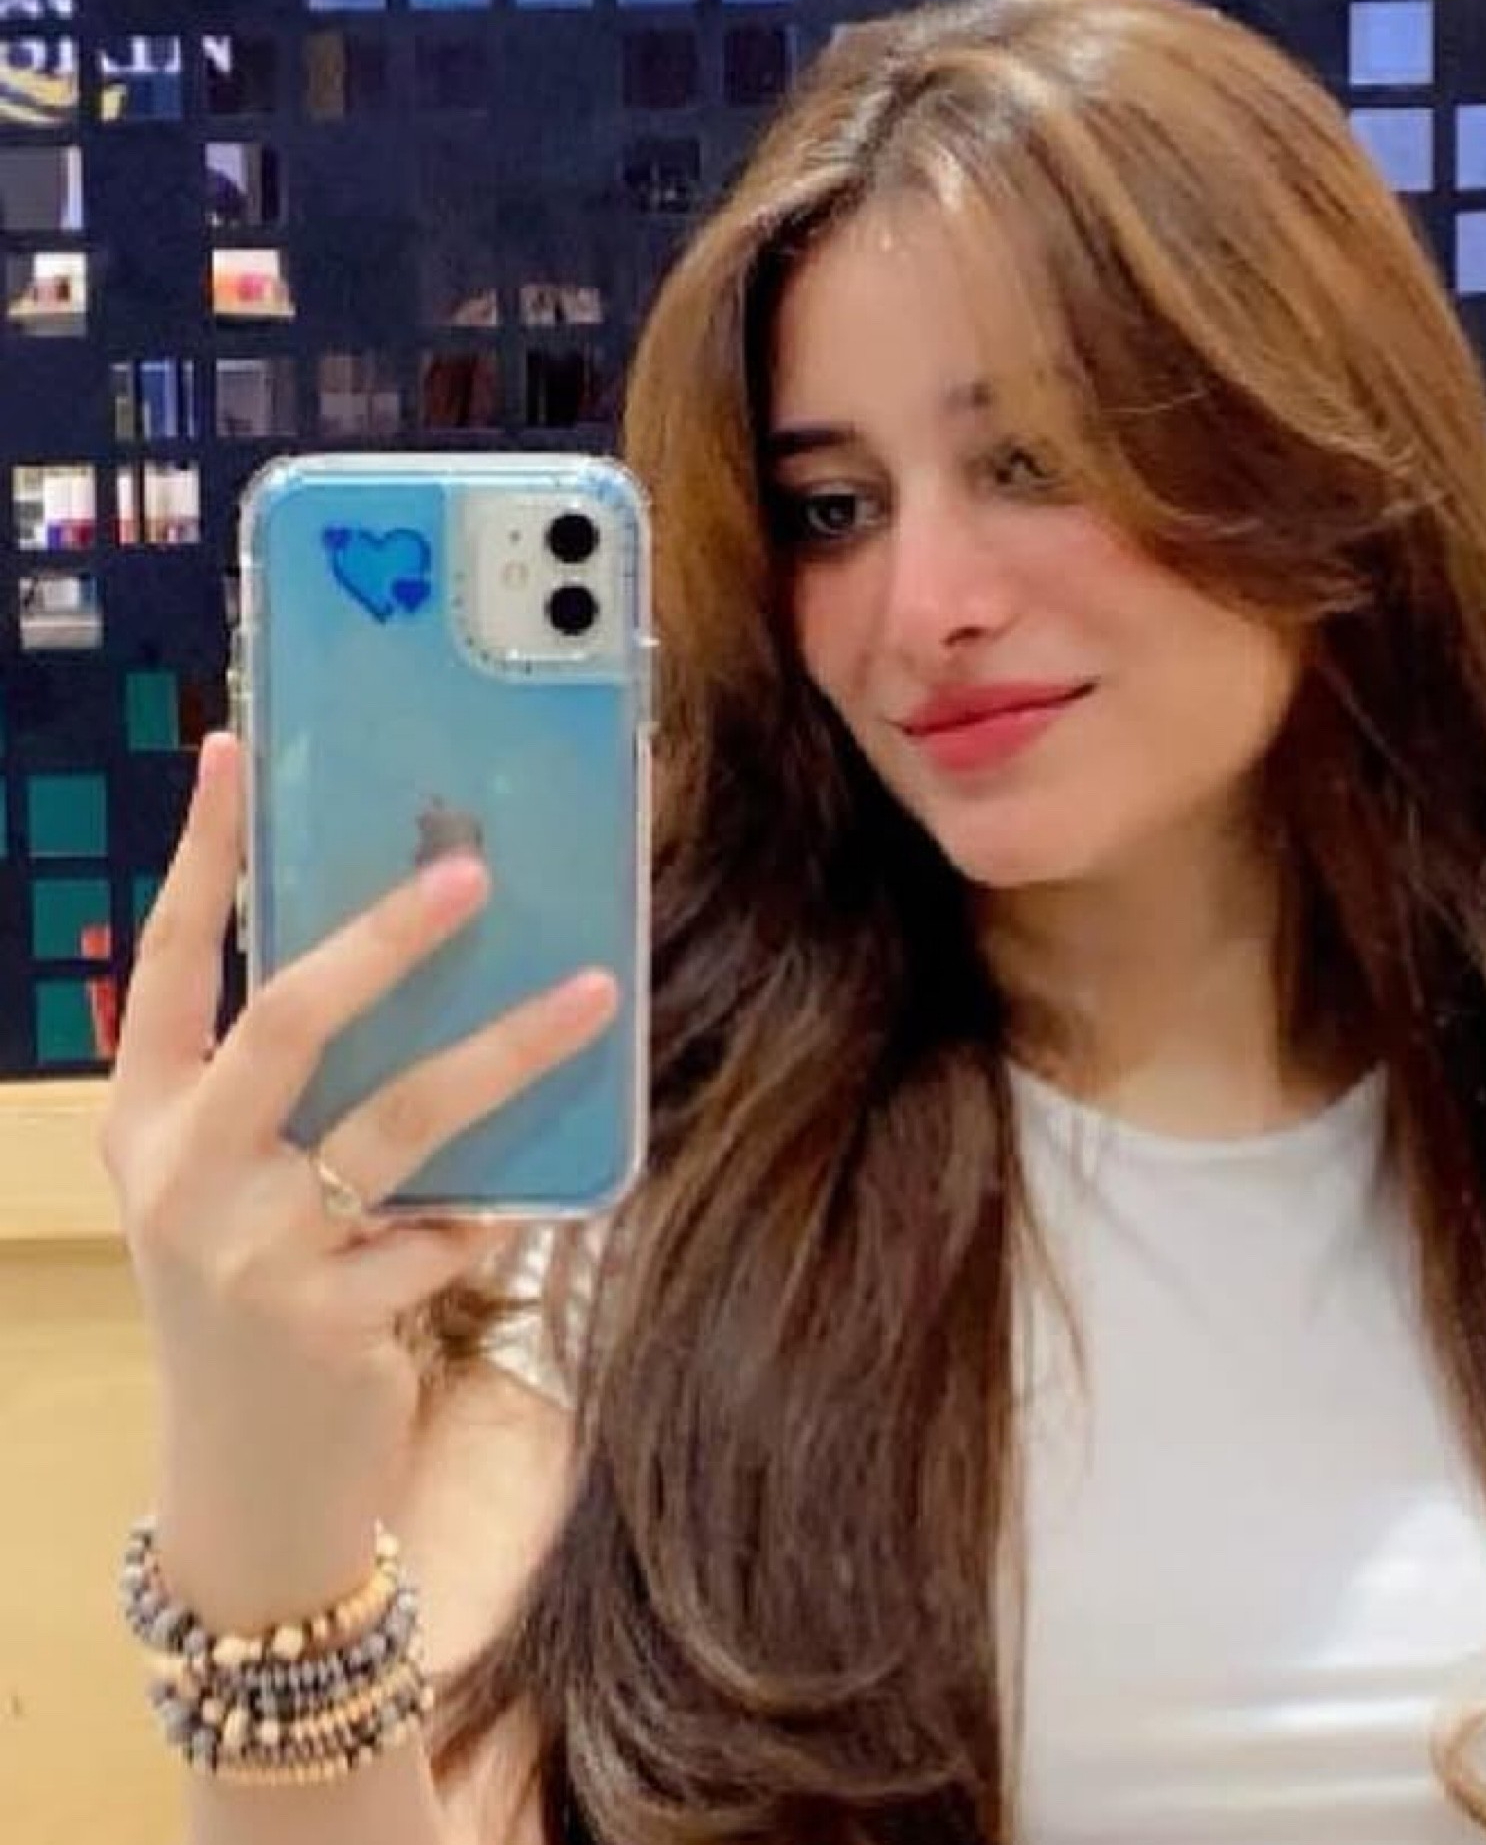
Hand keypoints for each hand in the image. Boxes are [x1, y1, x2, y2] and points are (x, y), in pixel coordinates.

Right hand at [101, 731, 617, 1630]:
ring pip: (400, 1118)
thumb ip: (292, 1089)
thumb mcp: (236, 1184)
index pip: (168, 961)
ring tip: (592, 994)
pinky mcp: (329, 1319)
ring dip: (508, 1051)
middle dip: (383, 937)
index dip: (201, 856)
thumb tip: (415, 950)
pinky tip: (540, 1189)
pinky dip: (503, 1202)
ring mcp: (252, 1251)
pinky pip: (451, 1228)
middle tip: (471, 873)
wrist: (248, 1480)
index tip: (231, 749)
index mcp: (149, 1118)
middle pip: (287, 1019)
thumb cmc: (258, 1293)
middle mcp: (183, 1174)